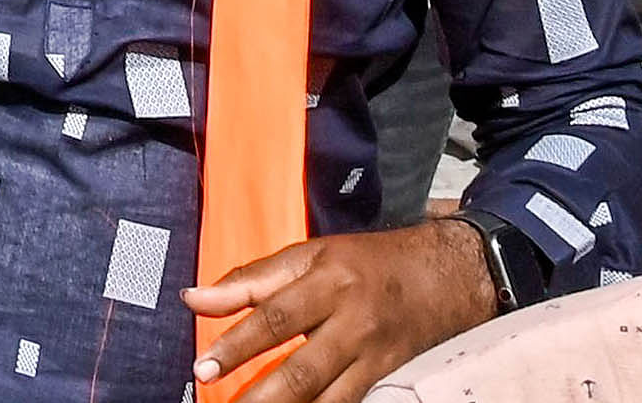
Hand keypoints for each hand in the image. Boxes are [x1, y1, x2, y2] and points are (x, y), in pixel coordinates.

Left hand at [186, 215, 511, 402]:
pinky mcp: (387, 377)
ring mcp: (373, 355)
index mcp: (329, 280)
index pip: (275, 316)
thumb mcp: (310, 254)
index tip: (203, 366)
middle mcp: (353, 321)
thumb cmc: (367, 262)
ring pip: (326, 396)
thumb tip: (194, 298)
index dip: (237, 345)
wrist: (447, 275)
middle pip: (301, 368)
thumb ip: (251, 279)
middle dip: (259, 394)